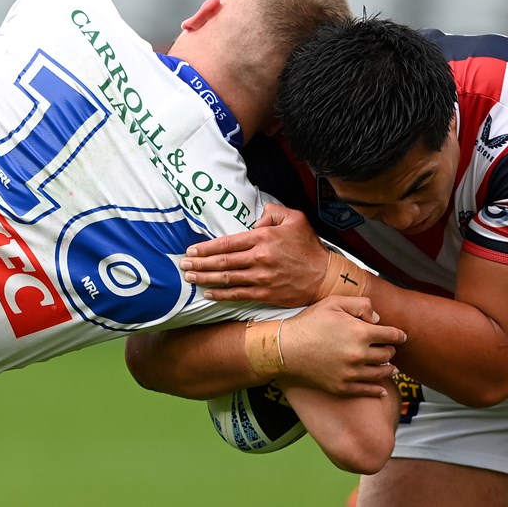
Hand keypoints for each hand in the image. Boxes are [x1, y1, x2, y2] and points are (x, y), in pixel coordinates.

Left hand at [181, 203, 327, 307]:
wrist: (325, 276)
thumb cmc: (308, 247)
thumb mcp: (294, 219)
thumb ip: (272, 213)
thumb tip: (254, 220)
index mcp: (262, 238)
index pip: (227, 243)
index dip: (206, 247)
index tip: (192, 249)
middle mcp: (259, 258)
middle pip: (221, 262)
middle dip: (199, 263)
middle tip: (183, 264)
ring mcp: (261, 278)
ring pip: (226, 279)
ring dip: (205, 278)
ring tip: (190, 277)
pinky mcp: (265, 293)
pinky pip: (238, 294)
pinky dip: (221, 294)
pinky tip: (208, 293)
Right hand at [275, 296, 405, 397]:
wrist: (286, 349)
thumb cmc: (308, 323)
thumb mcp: (333, 303)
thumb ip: (360, 305)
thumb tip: (377, 318)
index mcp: (360, 333)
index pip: (392, 335)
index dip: (399, 335)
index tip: (401, 336)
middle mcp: (359, 355)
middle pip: (388, 355)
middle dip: (390, 350)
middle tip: (388, 349)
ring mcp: (351, 373)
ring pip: (381, 373)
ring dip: (388, 369)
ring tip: (390, 368)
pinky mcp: (342, 387)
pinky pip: (367, 390)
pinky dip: (378, 390)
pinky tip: (382, 390)